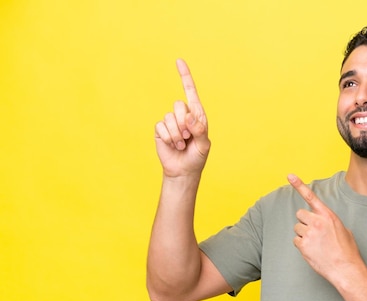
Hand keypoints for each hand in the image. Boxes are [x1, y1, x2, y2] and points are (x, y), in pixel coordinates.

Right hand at [154, 59, 209, 177]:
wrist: (183, 170)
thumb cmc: (197, 157)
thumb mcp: (203, 145)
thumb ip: (200, 130)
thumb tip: (190, 116)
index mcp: (197, 115)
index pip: (190, 92)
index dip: (185, 76)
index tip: (179, 61)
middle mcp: (183, 115)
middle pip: (179, 105)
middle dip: (184, 123)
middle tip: (188, 137)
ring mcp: (171, 121)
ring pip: (170, 117)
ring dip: (177, 134)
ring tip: (181, 145)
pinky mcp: (160, 129)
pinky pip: (161, 126)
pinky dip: (169, 138)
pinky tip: (173, 145)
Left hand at [288, 174, 363, 282]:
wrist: (345, 268)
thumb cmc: (347, 251)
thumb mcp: (343, 230)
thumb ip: (330, 222)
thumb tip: (324, 223)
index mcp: (328, 216)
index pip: (311, 197)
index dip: (299, 185)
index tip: (290, 176)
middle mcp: (317, 222)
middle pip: (300, 214)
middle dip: (304, 222)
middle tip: (314, 232)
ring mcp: (309, 233)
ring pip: (297, 228)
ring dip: (303, 234)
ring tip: (315, 244)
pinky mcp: (303, 245)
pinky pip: (296, 241)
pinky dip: (301, 245)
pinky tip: (313, 251)